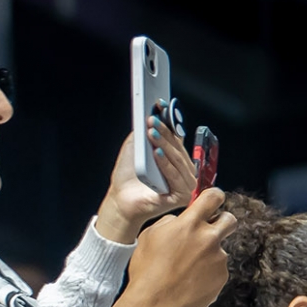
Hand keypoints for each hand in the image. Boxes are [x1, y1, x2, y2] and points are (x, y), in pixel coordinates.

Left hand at [94, 117, 195, 241]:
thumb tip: (153, 113)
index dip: (170, 121)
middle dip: (164, 131)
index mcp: (175, 159)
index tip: (161, 105)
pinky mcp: (182, 196)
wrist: (120, 201)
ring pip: (177, 160)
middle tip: (153, 119)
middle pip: (177, 147)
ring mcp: (186, 184)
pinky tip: (156, 153)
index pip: (176, 137)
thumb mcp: (135, 149)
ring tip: (152, 132)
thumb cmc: (128, 176)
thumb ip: (143, 133)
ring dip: (164, 144)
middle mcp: (184, 170)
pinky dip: (165, 163)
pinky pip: (174, 176)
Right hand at [124, 188, 231, 306]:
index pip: (213, 197)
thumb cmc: (146, 270)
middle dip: (221, 221)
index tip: (213, 200)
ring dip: (207, 254)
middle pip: (229, 219)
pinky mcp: (222, 277)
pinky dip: (207, 273)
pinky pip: (217, 269)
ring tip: (185, 269)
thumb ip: (169, 223)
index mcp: (189, 224)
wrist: (154, 305)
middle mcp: (208, 238)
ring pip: (219, 249)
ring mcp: (218, 259)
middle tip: (208, 231)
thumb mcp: (148, 237)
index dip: (214, 196)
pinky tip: (190, 281)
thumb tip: (180, 221)